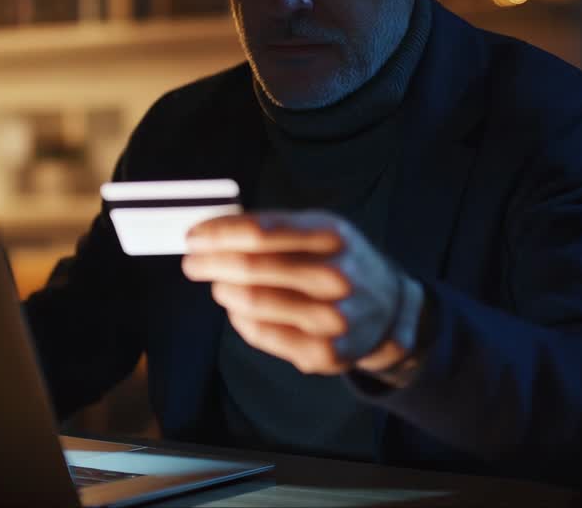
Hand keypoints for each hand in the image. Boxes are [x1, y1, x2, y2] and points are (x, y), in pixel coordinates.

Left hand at [182, 210, 419, 375]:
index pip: (260, 232)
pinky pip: (259, 334)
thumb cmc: (340, 261)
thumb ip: (271, 227)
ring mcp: (331, 319)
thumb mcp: (320, 229)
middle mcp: (336, 277)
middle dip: (209, 263)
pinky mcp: (323, 353)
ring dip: (223, 291)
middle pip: (250, 268)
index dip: (218, 234)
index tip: (192, 236)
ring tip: (219, 285)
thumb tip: (211, 230)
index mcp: (332, 236)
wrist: (389, 311)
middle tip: (192, 263)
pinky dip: (239, 319)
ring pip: (250, 303)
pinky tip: (241, 310)